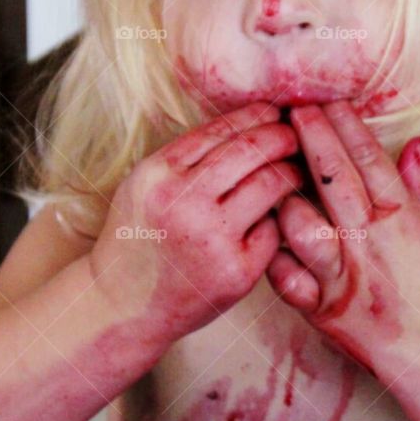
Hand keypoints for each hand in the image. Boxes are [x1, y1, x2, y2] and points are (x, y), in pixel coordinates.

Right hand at [89, 101, 302, 340]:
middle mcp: (182, 203)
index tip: (274, 112)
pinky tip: (281, 215)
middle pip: (251, 149)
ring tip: (295, 170)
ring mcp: (211, 238)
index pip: (219, 129)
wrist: (122, 308)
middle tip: (297, 135)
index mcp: (158, 175)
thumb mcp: (143, 188)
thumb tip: (244, 123)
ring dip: (290, 171)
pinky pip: (273, 230)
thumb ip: (183, 159)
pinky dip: (279, 219)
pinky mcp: (236, 271)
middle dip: (282, 136)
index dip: (255, 116)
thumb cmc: (138, 242)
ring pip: (270, 184)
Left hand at [265, 100, 419, 376]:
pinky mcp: (322, 308)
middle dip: (309, 136)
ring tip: (266, 163)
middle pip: (332, 178)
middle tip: (289, 107)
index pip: (368, 160)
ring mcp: (342, 276)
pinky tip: (260, 226)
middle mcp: (369, 242)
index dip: (344, 125)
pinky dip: (271, 252)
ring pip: (301, 223)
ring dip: (283, 191)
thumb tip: (414, 143)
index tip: (326, 100)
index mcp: (402, 219)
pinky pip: (286, 276)